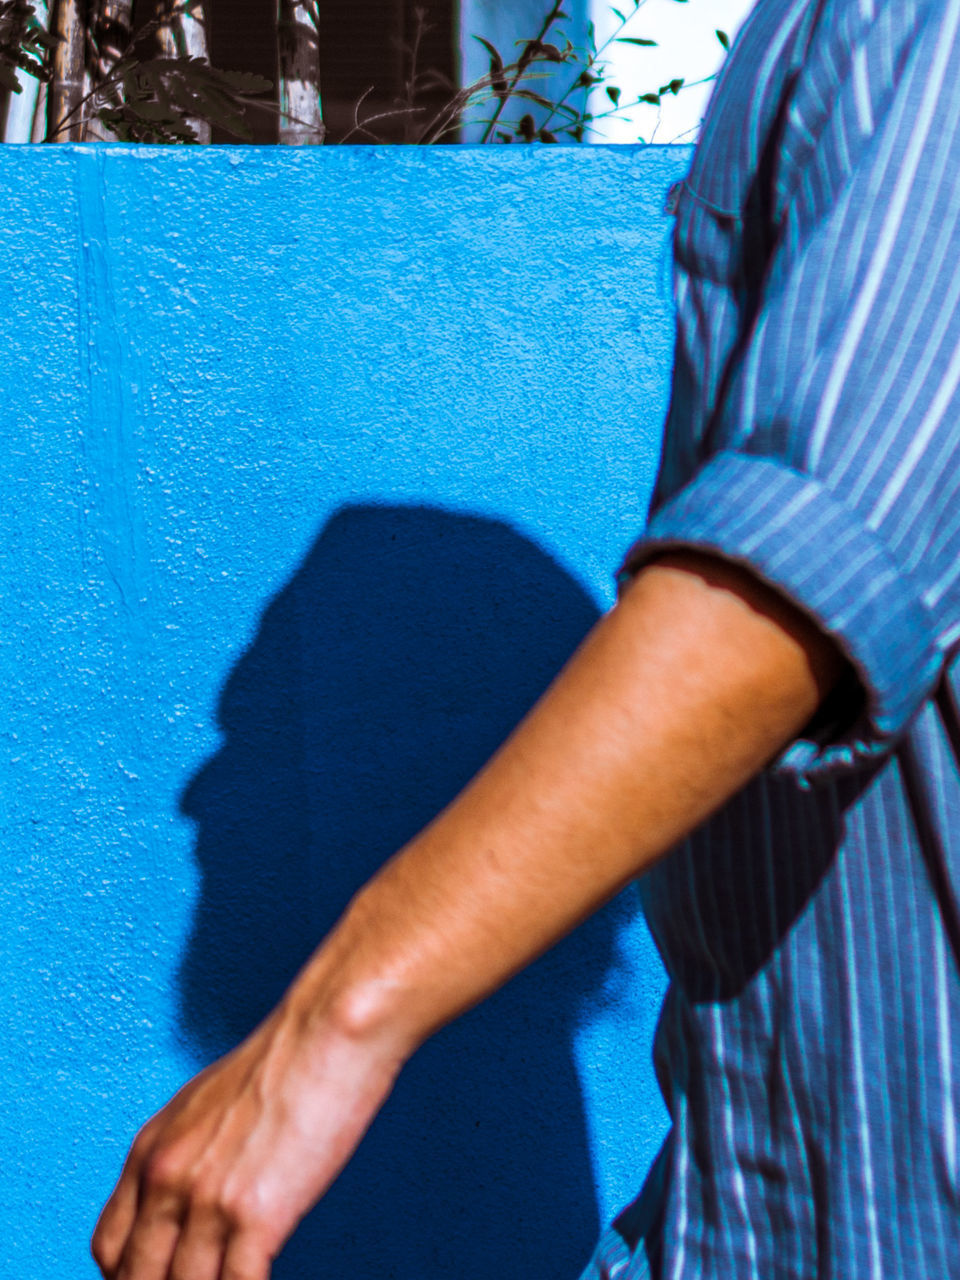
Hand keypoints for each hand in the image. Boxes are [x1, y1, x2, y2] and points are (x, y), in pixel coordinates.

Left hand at [90, 999, 404, 1279]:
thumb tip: (195, 1199)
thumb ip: (188, 1155)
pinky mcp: (254, 1213)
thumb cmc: (287, 1056)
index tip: (162, 1277)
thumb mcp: (209, 1103)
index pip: (110, 1248)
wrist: (329, 1027)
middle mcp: (166, 1177)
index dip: (131, 1277)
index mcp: (151, 1149)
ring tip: (233, 1279)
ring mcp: (206, 1199)